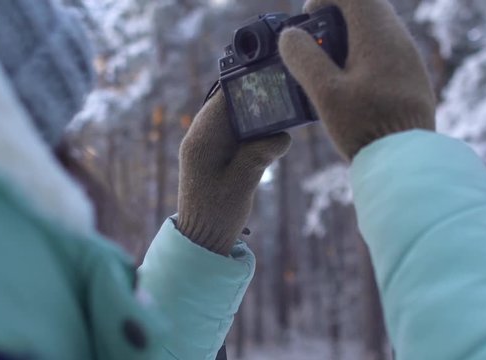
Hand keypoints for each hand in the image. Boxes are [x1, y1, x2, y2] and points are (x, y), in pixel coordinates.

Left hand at [177, 91, 290, 255]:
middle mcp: (201, 138)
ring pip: (235, 121)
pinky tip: (269, 143)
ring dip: (256, 122)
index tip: (273, 83)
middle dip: (255, 104)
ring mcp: (208, 148)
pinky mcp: (217, 158)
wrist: (201, 241)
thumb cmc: (216, 215)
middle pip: (230, 106)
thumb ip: (259, 154)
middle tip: (284, 105)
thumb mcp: (242, 184)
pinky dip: (253, 137)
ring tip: (280, 124)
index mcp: (201, 140)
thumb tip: (282, 135)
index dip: (247, 87)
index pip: (223, 99)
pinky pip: (237, 136)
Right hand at [279, 0, 435, 159]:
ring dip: (347, 39)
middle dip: (334, 19)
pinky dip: (362, 56)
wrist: (406, 159)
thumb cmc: (366, 126)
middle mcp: (398, 38)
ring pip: (374, 29)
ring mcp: (408, 57)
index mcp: (377, 35)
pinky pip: (384, 51)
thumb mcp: (324, 93)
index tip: (308, 21)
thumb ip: (304, 59)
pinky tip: (350, 87)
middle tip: (314, 47)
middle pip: (364, 7)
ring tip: (328, 70)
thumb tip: (289, 36)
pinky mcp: (410, 76)